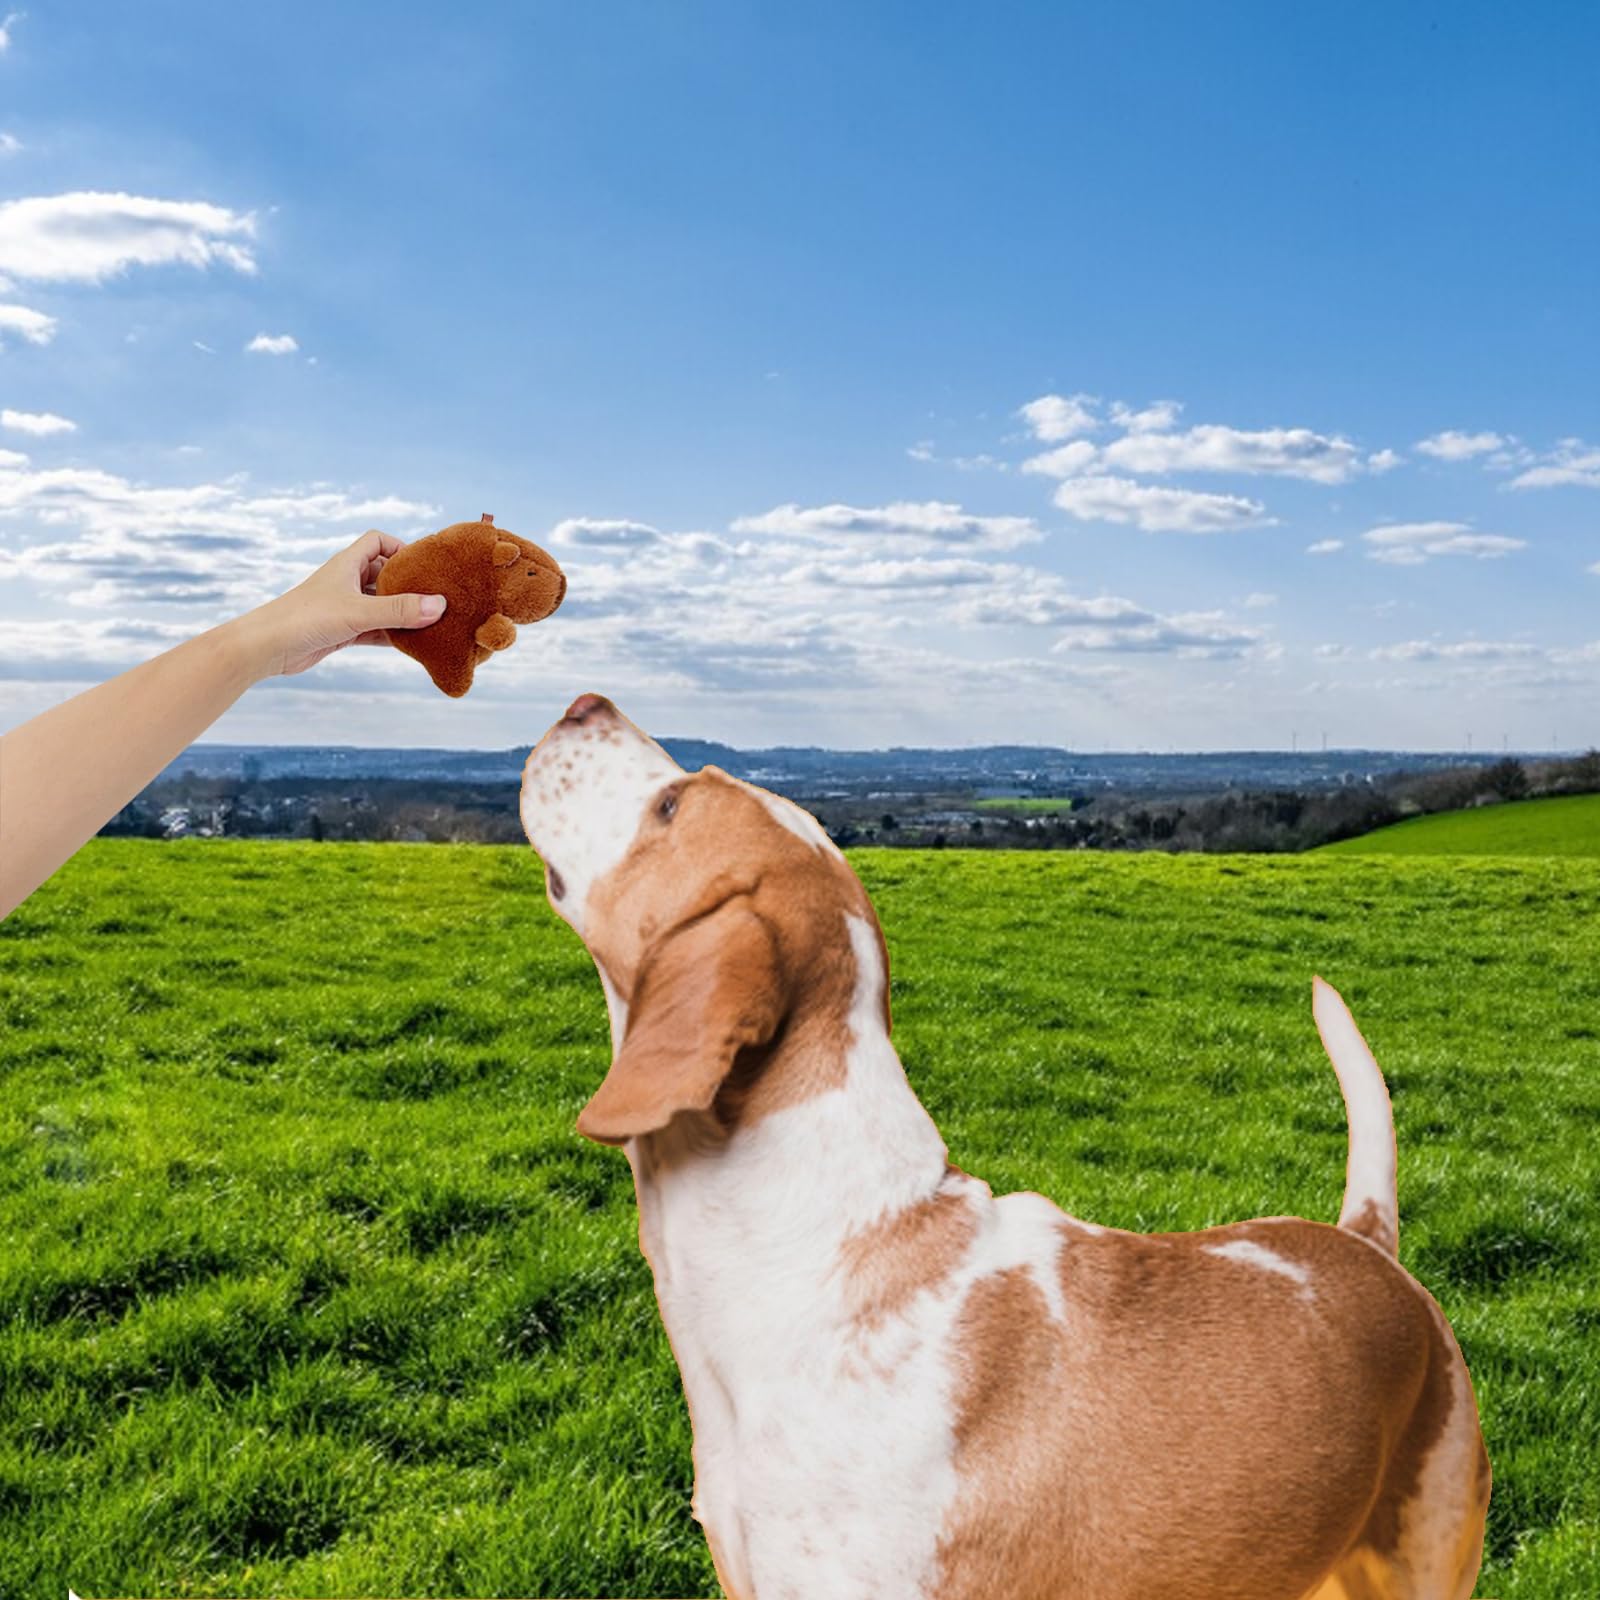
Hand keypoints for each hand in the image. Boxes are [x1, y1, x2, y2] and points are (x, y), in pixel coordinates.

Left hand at [236, 529, 447, 677]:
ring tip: (431, 623)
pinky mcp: (342, 630)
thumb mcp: (358, 612)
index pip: (378, 541)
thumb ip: (399, 610)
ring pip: (382, 605)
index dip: (400, 548)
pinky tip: (411, 643)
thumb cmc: (306, 618)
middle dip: (409, 585)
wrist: (267, 647)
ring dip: (402, 613)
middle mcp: (346, 582)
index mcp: (347, 564)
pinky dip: (392, 634)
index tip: (422, 566)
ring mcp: (344, 607)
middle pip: (385, 575)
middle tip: (435, 597)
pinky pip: (376, 628)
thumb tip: (440, 606)